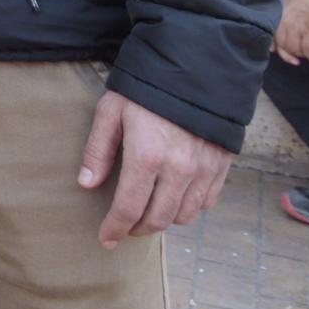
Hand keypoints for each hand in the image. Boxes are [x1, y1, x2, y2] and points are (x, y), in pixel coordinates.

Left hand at [78, 90, 232, 246]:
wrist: (195, 69)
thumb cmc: (145, 89)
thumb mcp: (111, 111)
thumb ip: (98, 150)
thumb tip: (87, 184)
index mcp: (147, 156)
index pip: (128, 207)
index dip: (115, 228)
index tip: (105, 239)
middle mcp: (179, 169)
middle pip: (157, 219)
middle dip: (137, 228)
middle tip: (123, 227)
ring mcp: (203, 170)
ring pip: (183, 215)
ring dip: (162, 220)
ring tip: (146, 212)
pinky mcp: (221, 166)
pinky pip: (205, 202)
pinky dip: (188, 207)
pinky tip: (173, 198)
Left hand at [274, 0, 308, 65]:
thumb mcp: (293, 3)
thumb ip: (286, 14)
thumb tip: (282, 26)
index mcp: (281, 14)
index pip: (274, 35)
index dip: (276, 45)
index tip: (276, 51)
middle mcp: (287, 22)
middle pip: (283, 44)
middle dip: (290, 52)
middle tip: (298, 54)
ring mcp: (298, 28)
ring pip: (295, 48)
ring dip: (302, 54)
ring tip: (308, 54)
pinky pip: (308, 50)